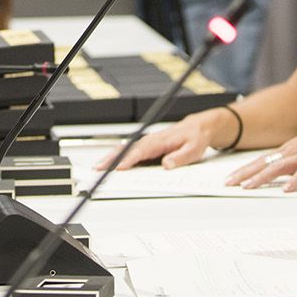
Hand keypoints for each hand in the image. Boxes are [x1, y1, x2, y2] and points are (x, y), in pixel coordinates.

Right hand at [95, 109, 228, 170]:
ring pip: (125, 149)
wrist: (198, 127)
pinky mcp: (147, 146)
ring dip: (111, 157)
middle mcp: (151, 140)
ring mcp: (148, 142)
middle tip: (99, 168)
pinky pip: (129, 150)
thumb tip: (166, 165)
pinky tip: (109, 162)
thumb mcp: (194, 149)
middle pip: (128, 149)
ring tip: (98, 167)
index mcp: (161, 140)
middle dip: (112, 158)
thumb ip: (180, 157)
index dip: (129, 159)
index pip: (141, 151)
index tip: (119, 167)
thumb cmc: (195, 137)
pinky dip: (117, 156)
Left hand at [226, 105, 296, 190]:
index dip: (245, 169)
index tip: (231, 177)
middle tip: (229, 183)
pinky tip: (287, 189)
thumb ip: (294, 159)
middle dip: (245, 174)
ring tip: (248, 186)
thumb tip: (284, 173)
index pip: (260, 161)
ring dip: (262, 178)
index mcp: (287, 149)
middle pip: (263, 164)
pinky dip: (295, 182)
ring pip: (278, 168)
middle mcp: (291, 152)